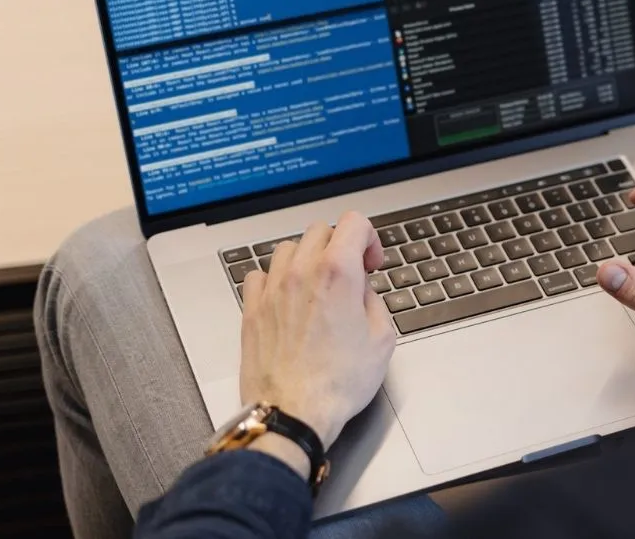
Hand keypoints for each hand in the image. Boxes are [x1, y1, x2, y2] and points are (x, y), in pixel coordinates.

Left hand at [240, 212, 394, 449]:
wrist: (295, 412)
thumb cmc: (337, 383)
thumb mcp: (382, 339)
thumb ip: (375, 302)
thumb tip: (362, 292)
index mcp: (338, 273)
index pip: (354, 222)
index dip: (370, 239)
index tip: (371, 263)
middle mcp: (301, 273)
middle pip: (320, 231)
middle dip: (340, 247)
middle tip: (350, 274)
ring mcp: (272, 290)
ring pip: (289, 248)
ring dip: (307, 259)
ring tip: (318, 286)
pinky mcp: (252, 310)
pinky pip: (259, 275)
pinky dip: (275, 279)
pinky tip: (287, 298)